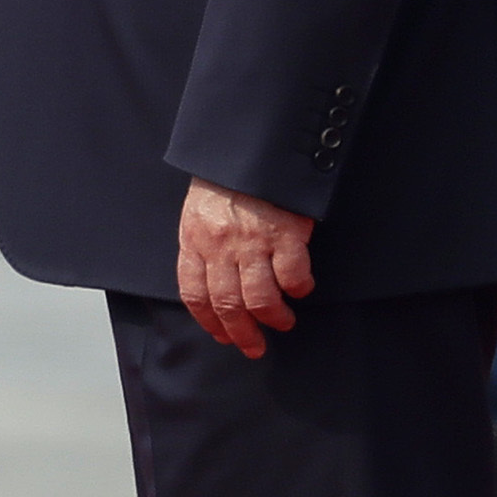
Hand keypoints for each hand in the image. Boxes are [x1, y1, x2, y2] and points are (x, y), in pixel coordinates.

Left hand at [175, 179, 315, 358]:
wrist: (250, 148)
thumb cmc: (226, 181)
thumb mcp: (199, 212)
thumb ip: (203, 246)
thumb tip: (212, 283)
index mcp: (194, 241)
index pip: (195, 295)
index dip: (209, 322)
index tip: (223, 337)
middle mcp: (220, 246)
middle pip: (227, 304)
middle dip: (241, 333)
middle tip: (254, 347)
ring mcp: (252, 242)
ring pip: (259, 298)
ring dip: (273, 318)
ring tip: (283, 322)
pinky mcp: (284, 234)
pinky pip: (292, 275)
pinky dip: (298, 288)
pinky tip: (302, 289)